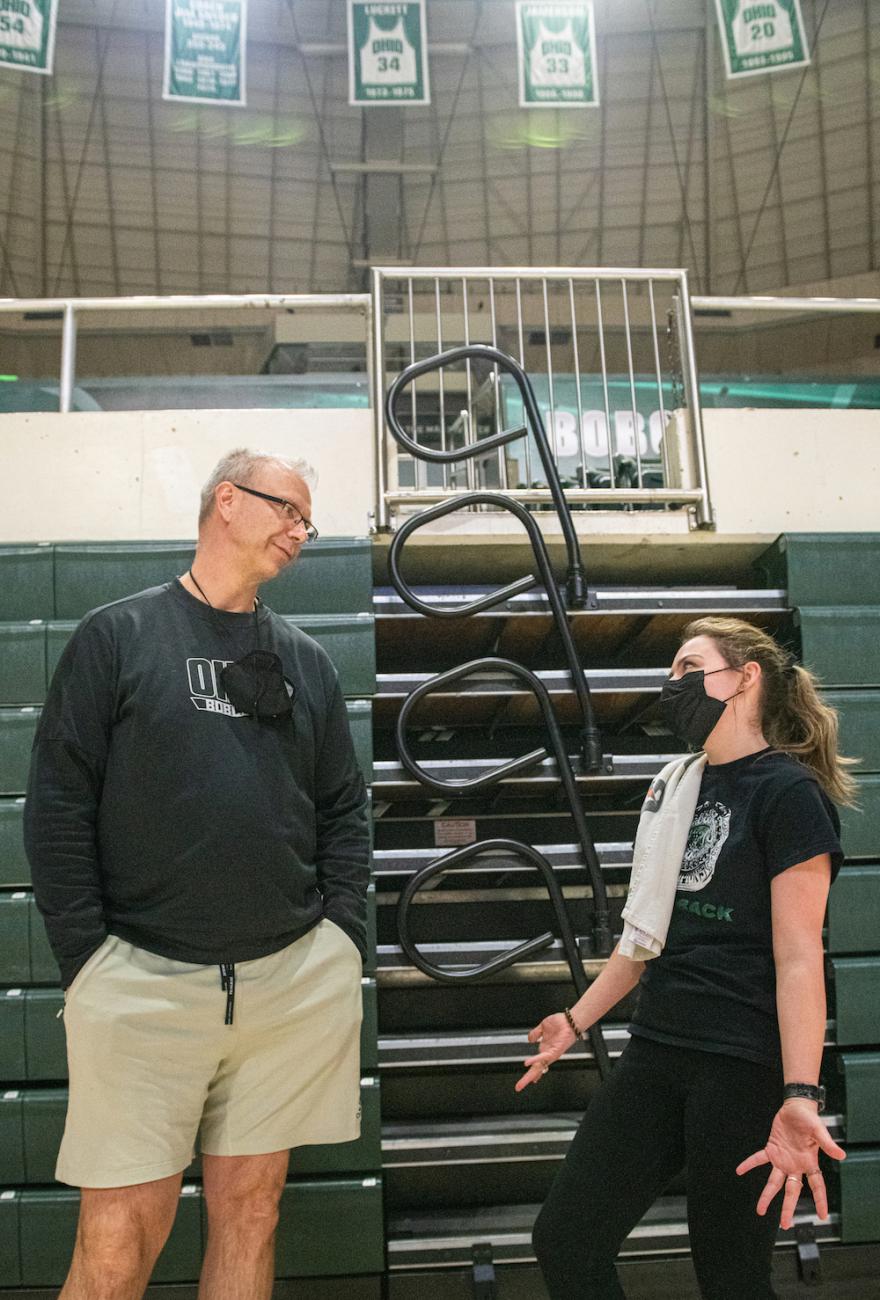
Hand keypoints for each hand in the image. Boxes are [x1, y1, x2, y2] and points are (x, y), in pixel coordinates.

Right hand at [514, 1012, 576, 1092]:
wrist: (570, 1020)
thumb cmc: (560, 1023)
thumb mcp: (543, 1027)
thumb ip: (535, 1033)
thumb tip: (529, 1040)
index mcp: (544, 1049)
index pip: (536, 1064)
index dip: (531, 1072)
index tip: (526, 1082)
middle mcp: (547, 1054)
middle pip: (536, 1069)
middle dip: (527, 1079)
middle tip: (519, 1087)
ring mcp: (551, 1054)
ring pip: (539, 1067)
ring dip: (531, 1074)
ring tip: (524, 1082)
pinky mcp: (554, 1051)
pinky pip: (543, 1057)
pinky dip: (535, 1059)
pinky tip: (527, 1062)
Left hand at [736, 1100, 845, 1229]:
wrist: (796, 1108)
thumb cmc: (810, 1119)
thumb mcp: (819, 1130)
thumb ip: (828, 1144)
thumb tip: (841, 1156)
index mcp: (809, 1163)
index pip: (817, 1186)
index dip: (820, 1200)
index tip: (822, 1216)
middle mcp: (796, 1166)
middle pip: (792, 1191)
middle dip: (788, 1207)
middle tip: (785, 1225)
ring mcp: (783, 1159)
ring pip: (774, 1181)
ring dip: (767, 1195)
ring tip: (760, 1210)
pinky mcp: (772, 1149)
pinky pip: (759, 1159)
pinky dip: (749, 1164)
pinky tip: (739, 1170)